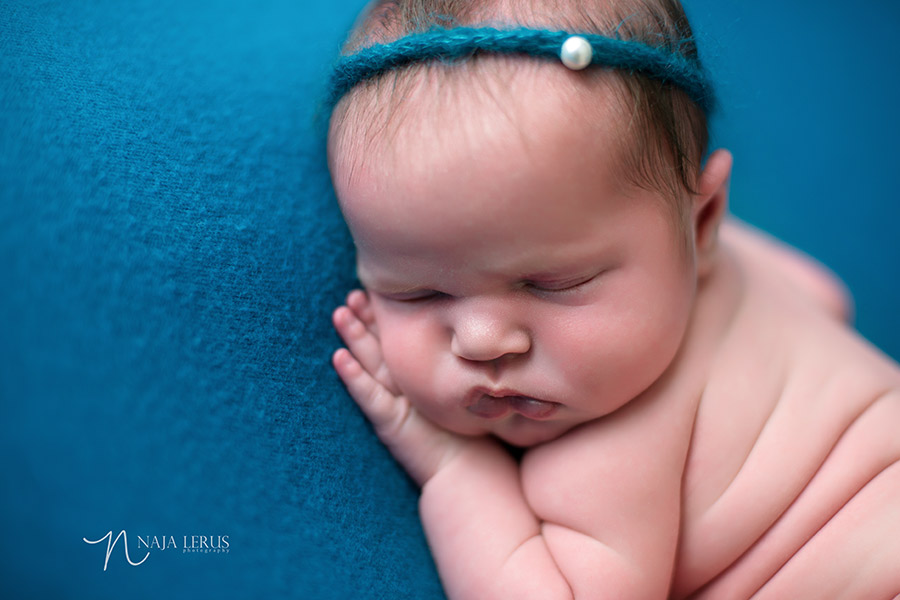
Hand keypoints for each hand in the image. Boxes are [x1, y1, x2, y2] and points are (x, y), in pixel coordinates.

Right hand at [332, 290, 477, 485]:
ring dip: (353, 340)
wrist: (471, 477)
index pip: (400, 344)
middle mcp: (403, 391)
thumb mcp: (473, 390)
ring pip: (369, 366)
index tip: (377, 292)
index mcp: (420, 381)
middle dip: (364, 322)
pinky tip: (339, 358)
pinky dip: (354, 378)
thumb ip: (473, 363)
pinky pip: (370, 396)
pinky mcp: (391, 424)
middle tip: (351, 296)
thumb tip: (489, 328)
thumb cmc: (479, 436)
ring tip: (340, 314)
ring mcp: (394, 406)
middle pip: (379, 349)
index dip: (386, 320)